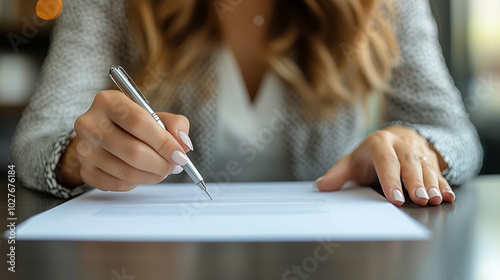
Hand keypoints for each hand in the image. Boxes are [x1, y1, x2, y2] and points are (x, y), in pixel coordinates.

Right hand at [56, 90, 193, 190]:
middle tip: (176, 165)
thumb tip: (184, 145)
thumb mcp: (154, 115)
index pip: (138, 123)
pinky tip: (144, 173)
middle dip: (162, 163)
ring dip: (153, 175)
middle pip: (133, 151)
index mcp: (107, 101)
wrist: (101, 135)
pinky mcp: (86, 171)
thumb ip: (175, 124)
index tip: (180, 154)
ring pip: (127, 172)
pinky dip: (139, 182)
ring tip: (164, 170)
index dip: (164, 142)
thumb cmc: (131, 124)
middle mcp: (90, 124)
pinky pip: (120, 184)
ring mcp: (84, 149)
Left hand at [315, 126, 455, 205]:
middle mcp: (400, 143)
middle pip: (410, 162)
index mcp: (378, 142)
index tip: (395, 198)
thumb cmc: (369, 155)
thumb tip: (321, 186)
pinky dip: (444, 184)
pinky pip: (438, 171)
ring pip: (426, 166)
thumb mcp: (352, 161)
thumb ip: (338, 174)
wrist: (395, 138)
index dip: (391, 179)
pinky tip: (447, 196)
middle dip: (415, 182)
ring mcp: (417, 149)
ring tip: (434, 200)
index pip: (385, 160)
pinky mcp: (430, 157)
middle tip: (421, 200)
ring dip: (432, 184)